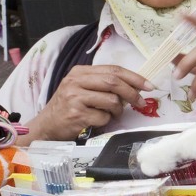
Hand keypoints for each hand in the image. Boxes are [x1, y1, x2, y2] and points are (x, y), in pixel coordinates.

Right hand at [29, 64, 152, 140]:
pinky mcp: (76, 114)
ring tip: (111, 114)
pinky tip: (96, 122)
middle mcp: (76, 81)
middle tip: (141, 102)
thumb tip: (134, 87)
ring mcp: (75, 98)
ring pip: (111, 100)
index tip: (148, 85)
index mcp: (80, 72)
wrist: (46, 126)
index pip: (113, 70)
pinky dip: (105, 121)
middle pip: (114, 82)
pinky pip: (103, 117)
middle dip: (132, 93)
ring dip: (118, 110)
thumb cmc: (69, 108)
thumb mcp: (81, 89)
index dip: (134, 77)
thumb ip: (103, 85)